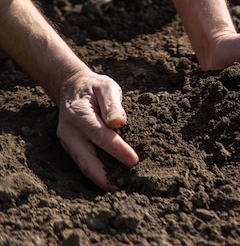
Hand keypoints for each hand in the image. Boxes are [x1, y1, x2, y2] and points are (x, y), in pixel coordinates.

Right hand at [56, 70, 137, 190]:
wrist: (73, 87)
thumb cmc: (94, 87)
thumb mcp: (106, 87)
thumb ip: (112, 103)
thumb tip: (118, 122)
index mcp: (79, 115)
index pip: (100, 136)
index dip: (117, 150)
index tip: (134, 161)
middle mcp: (69, 133)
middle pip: (86, 161)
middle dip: (105, 178)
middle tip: (126, 188)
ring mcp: (68, 143)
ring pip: (84, 166)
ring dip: (102, 180)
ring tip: (122, 189)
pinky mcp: (72, 148)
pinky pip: (85, 163)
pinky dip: (98, 174)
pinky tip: (114, 181)